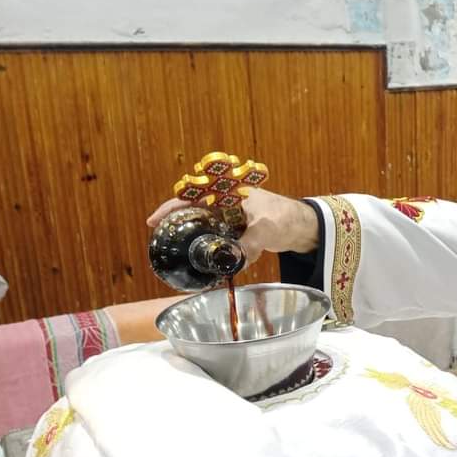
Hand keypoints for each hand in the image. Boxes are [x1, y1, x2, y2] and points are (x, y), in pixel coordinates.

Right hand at [147, 188, 318, 264]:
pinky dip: (209, 248)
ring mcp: (230, 218)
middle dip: (177, 225)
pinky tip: (203, 260)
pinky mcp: (237, 231)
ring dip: (192, 238)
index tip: (154, 221)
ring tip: (177, 252)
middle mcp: (225, 204)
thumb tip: (234, 261)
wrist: (303, 226)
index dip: (171, 208)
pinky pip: (217, 238)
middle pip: (193, 212)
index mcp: (228, 195)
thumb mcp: (266, 229)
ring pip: (204, 226)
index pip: (193, 197)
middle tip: (162, 241)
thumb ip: (249, 244)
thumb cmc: (285, 217)